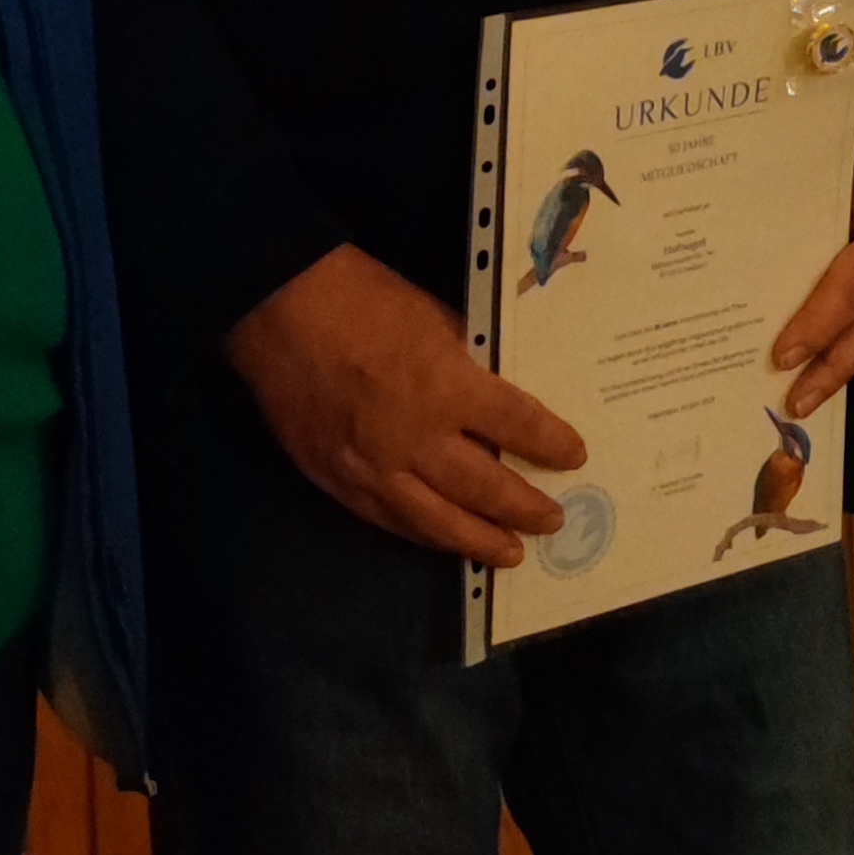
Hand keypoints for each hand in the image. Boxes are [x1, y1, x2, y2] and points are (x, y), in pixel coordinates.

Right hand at [226, 245, 585, 568]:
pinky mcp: (336, 481)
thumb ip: (468, 366)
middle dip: (524, 508)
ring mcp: (371, 469)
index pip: (517, 427)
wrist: (280, 307)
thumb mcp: (438, 320)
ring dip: (478, 540)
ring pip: (436, 523)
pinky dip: (422, 534)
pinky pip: (388, 521)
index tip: (573, 456)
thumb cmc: (365, 301)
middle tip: (552, 520)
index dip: (551, 444)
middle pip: (484, 489)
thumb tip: (493, 398)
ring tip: (509, 553)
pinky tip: (443, 539)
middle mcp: (414, 440)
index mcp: (447, 390)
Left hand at [770, 123, 853, 417]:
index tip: (782, 356)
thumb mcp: (824, 172)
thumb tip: (747, 275)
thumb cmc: (847, 153)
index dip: (820, 324)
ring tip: (803, 398)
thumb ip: (800, 221)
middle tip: (792, 402)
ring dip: (843, 368)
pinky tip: (828, 371)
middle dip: (832, 365)